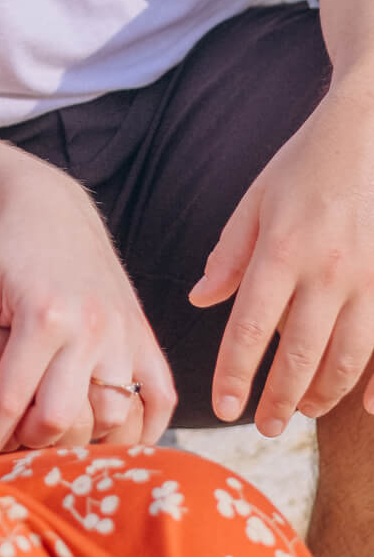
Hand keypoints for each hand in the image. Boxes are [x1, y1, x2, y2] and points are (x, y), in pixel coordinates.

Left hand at [0, 157, 174, 456]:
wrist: (52, 207)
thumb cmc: (1, 249)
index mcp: (45, 314)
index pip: (14, 401)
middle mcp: (93, 325)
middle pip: (65, 418)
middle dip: (29, 441)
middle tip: (8, 443)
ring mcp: (126, 331)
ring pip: (112, 416)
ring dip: (81, 437)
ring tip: (48, 435)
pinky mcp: (145, 333)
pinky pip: (160, 397)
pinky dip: (142, 426)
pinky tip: (109, 435)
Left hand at [190, 81, 373, 432]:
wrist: (370, 129)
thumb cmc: (306, 163)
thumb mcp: (257, 199)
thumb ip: (229, 253)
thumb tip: (200, 301)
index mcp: (281, 248)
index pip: (251, 328)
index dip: (236, 374)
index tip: (224, 407)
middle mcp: (327, 270)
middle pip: (299, 355)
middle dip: (278, 399)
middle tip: (263, 426)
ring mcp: (370, 278)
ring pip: (347, 358)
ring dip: (323, 394)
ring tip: (302, 409)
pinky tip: (366, 406)